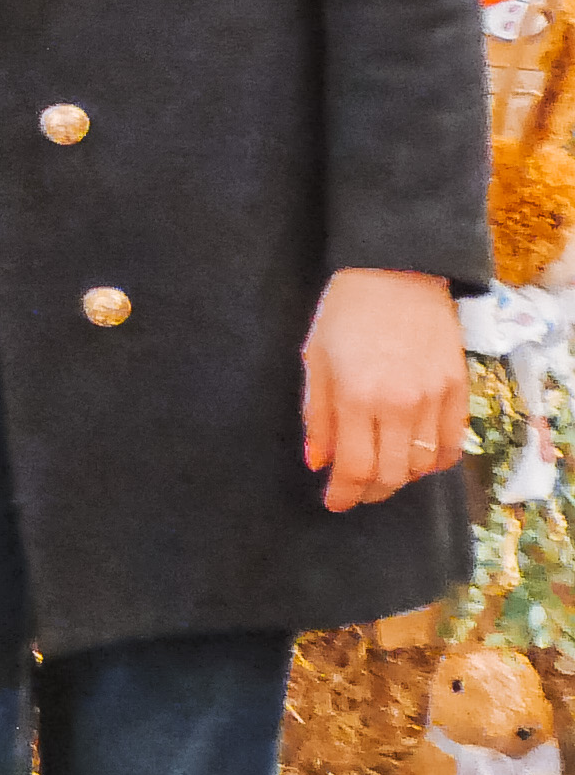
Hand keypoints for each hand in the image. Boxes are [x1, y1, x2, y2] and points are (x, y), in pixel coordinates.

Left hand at [303, 266, 468, 512]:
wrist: (397, 272)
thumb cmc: (345, 312)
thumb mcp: (315, 359)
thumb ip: (316, 415)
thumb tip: (319, 462)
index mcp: (356, 396)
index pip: (355, 467)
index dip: (343, 493)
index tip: (333, 502)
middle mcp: (399, 404)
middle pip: (391, 475)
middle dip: (370, 493)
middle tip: (355, 493)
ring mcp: (434, 398)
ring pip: (424, 465)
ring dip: (401, 480)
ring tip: (382, 475)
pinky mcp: (458, 389)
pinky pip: (452, 444)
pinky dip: (435, 462)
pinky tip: (417, 460)